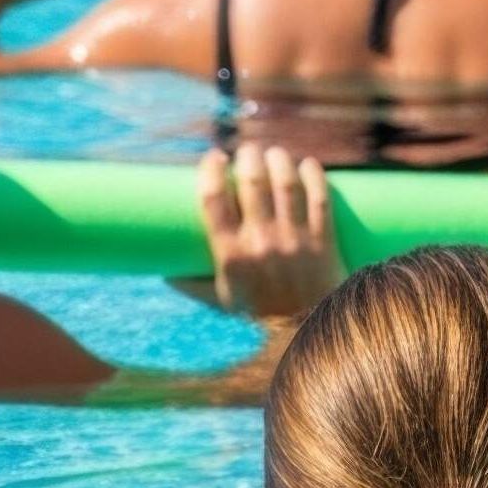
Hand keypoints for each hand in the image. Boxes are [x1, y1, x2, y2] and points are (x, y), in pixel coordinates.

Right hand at [200, 142, 343, 322]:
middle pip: (252, 183)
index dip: (211, 170)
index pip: (213, 199)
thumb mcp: (222, 302)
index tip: (214, 157)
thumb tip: (163, 274)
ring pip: (287, 185)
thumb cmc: (261, 317)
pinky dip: (314, 176)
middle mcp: (262, 243)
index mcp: (231, 255)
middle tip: (248, 152)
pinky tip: (308, 165)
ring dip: (279, 161)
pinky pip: (320, 200)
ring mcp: (295, 241)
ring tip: (275, 154)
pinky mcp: (323, 243)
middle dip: (249, 158)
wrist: (307, 335)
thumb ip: (193, 286)